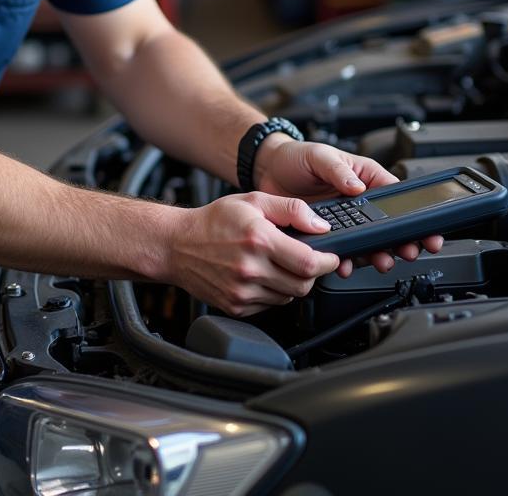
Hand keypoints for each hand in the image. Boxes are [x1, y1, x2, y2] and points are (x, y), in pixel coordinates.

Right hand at [165, 192, 339, 315]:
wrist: (177, 245)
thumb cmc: (213, 221)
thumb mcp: (253, 201)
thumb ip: (291, 209)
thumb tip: (320, 225)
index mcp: (259, 240)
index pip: (309, 263)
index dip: (327, 261)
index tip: (330, 256)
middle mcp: (251, 269)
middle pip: (302, 285)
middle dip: (311, 273)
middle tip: (304, 259)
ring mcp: (242, 291)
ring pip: (288, 297)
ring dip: (291, 283)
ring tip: (277, 264)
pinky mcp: (236, 306)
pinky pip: (270, 306)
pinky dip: (273, 293)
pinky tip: (261, 275)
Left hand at [252, 136, 443, 275]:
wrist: (267, 171)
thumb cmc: (296, 156)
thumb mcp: (320, 156)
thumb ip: (339, 170)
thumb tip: (357, 186)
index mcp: (364, 178)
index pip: (394, 197)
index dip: (412, 215)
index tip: (424, 230)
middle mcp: (357, 201)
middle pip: (387, 225)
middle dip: (401, 241)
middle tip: (407, 251)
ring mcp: (343, 219)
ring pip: (367, 242)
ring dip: (376, 254)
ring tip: (381, 261)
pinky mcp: (326, 233)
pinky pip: (342, 250)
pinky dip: (346, 260)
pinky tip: (345, 265)